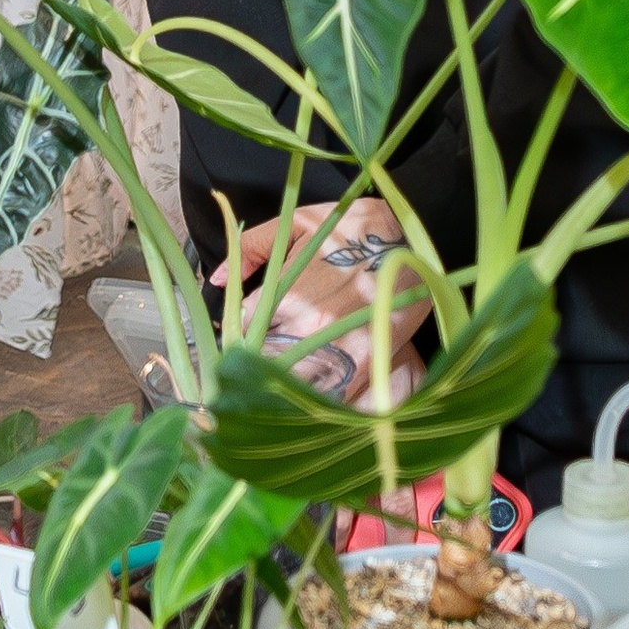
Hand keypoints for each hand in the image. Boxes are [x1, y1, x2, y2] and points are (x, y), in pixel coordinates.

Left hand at [213, 196, 425, 410]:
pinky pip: (330, 396)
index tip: (240, 345)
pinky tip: (312, 404)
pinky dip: (318, 402)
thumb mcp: (298, 224)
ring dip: (283, 389)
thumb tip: (216, 280)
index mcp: (284, 296)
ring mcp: (334, 348)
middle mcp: (304, 326)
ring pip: (291, 385)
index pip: (241, 333)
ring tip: (280, 393)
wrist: (412, 232)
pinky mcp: (363, 363)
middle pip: (261, 364)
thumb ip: (251, 248)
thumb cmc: (352, 227)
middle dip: (256, 367)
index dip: (238, 340)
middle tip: (255, 373)